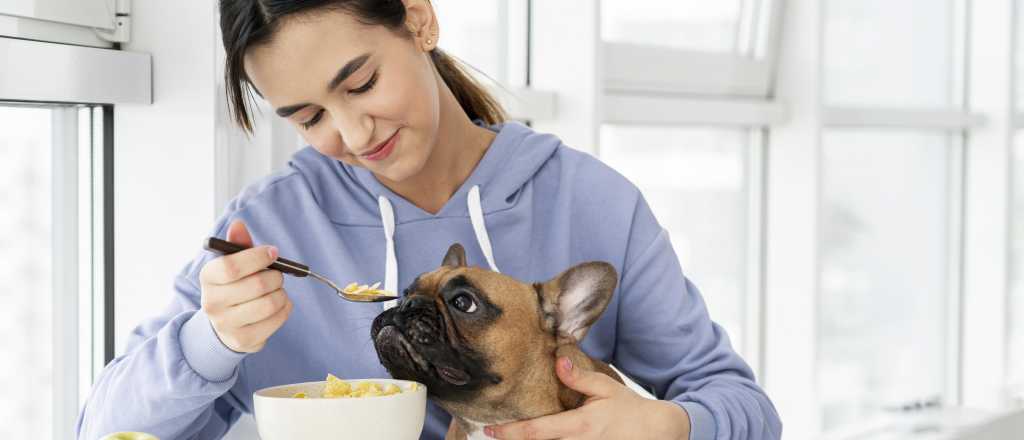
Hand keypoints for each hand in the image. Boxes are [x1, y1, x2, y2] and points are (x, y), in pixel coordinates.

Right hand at [199, 219, 292, 352]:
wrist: (225, 324)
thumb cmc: (233, 285)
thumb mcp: (232, 263)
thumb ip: (237, 244)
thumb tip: (238, 224)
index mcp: (207, 278)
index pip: (231, 266)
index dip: (257, 257)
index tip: (273, 252)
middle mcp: (212, 303)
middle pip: (257, 285)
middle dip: (276, 276)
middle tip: (277, 274)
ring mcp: (227, 324)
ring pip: (270, 303)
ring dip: (282, 293)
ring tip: (277, 290)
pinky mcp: (244, 340)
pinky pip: (277, 319)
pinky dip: (285, 308)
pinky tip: (279, 304)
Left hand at [485, 357, 690, 439]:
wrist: (657, 433)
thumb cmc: (629, 410)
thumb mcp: (606, 388)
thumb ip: (580, 377)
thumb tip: (558, 361)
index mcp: (580, 426)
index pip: (537, 431)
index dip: (510, 432)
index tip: (490, 430)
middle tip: (492, 435)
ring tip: (510, 438)